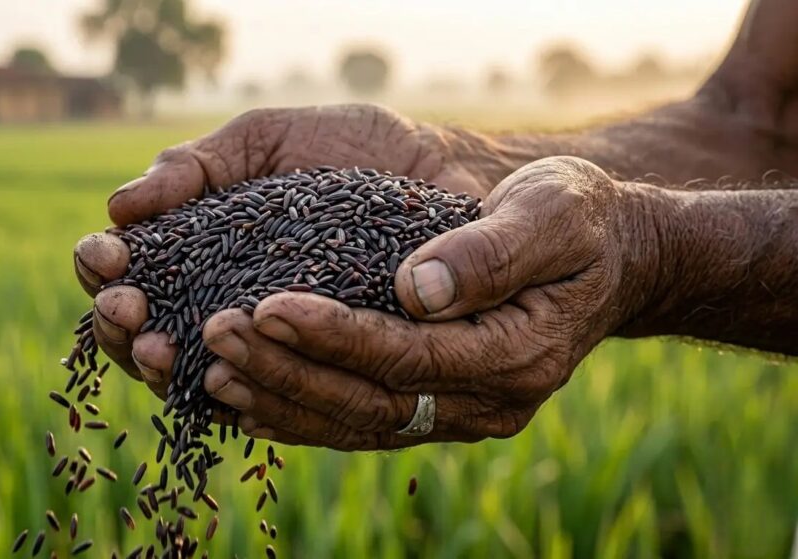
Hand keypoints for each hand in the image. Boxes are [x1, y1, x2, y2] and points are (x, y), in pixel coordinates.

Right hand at [73, 104, 486, 395]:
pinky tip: (221, 384)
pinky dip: (240, 397)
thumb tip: (118, 208)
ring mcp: (270, 348)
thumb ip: (194, 166)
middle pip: (145, 339)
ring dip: (167, 371)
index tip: (102, 254)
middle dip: (122, 328)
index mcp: (200, 253)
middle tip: (125, 309)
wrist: (443, 173)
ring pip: (198, 379)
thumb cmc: (349, 150)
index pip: (129, 276)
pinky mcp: (320, 376)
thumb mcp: (265, 142)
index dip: (104, 273)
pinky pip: (272, 403)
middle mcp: (224, 308)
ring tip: (160, 348)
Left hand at [198, 156, 657, 448]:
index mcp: (518, 354)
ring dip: (282, 400)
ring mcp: (463, 413)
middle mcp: (488, 400)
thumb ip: (491, 251)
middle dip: (288, 371)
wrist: (610, 258)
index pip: (409, 357)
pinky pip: (362, 423)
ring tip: (212, 370)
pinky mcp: (439, 409)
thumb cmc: (579, 221)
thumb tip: (416, 288)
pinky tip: (248, 397)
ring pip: (359, 424)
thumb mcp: (552, 213)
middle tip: (217, 335)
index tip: (267, 305)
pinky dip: (303, 414)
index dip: (335, 336)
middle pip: (372, 403)